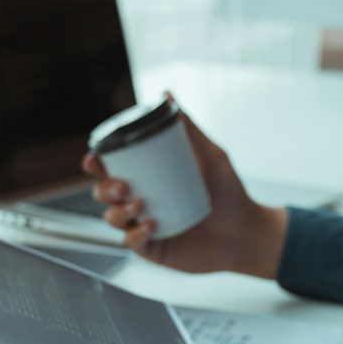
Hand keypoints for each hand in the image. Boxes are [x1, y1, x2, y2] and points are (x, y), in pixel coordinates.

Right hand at [82, 98, 286, 277]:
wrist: (247, 234)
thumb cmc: (230, 195)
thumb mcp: (212, 156)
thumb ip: (189, 128)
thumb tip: (168, 95)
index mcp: (146, 178)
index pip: (110, 169)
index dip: (95, 164)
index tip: (95, 159)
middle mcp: (139, 201)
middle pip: (103, 193)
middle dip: (104, 189)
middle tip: (122, 186)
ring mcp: (142, 225)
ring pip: (112, 218)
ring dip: (118, 211)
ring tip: (139, 206)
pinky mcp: (151, 248)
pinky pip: (130, 242)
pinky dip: (135, 234)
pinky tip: (149, 227)